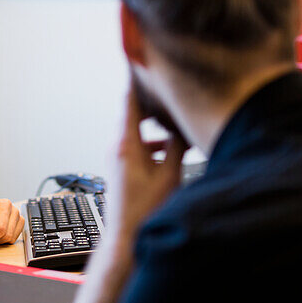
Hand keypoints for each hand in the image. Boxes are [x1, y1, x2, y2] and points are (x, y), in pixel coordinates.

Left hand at [111, 80, 187, 239]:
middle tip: (170, 92)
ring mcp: (118, 157)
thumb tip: (184, 125)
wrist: (126, 237)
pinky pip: (138, 146)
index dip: (136, 82)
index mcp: (126, 144)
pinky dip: (153, 143)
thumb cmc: (144, 210)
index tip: (141, 65)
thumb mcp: (169, 174)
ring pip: (139, 132)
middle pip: (135, 115)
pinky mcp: (122, 167)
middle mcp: (118, 147)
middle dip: (154, 105)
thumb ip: (177, 146)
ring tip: (177, 125)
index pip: (130, 103)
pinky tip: (170, 151)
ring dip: (157, 128)